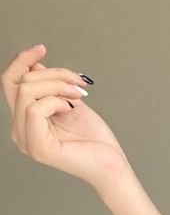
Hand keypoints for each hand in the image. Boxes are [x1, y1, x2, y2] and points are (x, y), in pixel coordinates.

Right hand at [3, 43, 130, 190]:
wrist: (113, 166)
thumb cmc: (96, 141)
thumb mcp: (70, 103)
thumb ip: (51, 86)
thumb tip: (35, 65)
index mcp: (26, 121)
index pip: (10, 82)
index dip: (22, 60)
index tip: (42, 48)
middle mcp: (21, 131)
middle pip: (20, 83)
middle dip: (53, 74)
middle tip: (79, 83)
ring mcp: (27, 140)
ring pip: (27, 91)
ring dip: (58, 85)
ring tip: (79, 95)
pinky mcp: (37, 147)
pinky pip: (35, 109)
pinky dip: (56, 101)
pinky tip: (71, 109)